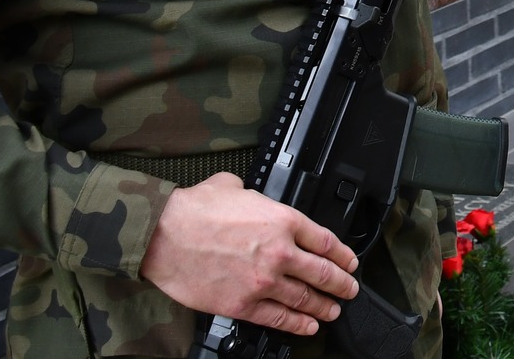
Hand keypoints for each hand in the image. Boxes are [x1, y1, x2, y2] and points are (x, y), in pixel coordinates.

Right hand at [140, 173, 357, 336]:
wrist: (163, 236)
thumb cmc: (193, 210)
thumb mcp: (232, 186)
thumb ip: (251, 193)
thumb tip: (249, 194)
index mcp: (282, 220)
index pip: (326, 241)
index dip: (343, 254)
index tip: (350, 262)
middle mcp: (280, 252)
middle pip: (323, 272)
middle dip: (341, 283)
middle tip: (350, 289)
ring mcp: (263, 281)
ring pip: (304, 299)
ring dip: (323, 306)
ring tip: (333, 310)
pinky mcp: (242, 304)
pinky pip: (278, 318)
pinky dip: (297, 325)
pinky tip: (308, 327)